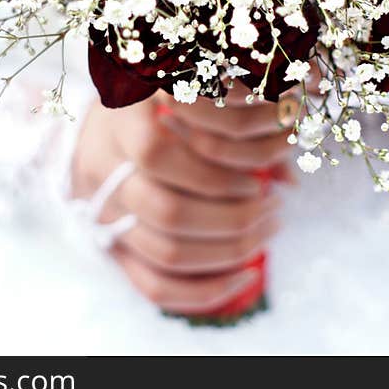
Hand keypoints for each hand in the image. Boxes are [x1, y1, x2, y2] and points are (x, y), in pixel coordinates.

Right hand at [71, 85, 292, 313]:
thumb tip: (289, 179)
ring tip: (266, 232)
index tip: (255, 181)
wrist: (100, 130)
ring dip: (228, 252)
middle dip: (233, 219)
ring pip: (166, 253)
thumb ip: (236, 125)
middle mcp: (106, 173)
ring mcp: (106, 216)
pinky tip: (247, 276)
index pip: (155, 153)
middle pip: (167, 212)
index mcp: (123, 124)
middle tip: (272, 208)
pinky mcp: (114, 248)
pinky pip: (154, 286)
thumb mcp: (191, 96)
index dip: (211, 175)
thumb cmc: (160, 107)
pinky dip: (204, 292)